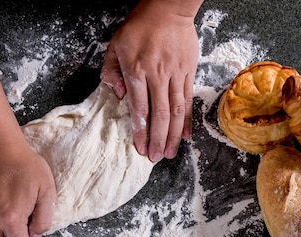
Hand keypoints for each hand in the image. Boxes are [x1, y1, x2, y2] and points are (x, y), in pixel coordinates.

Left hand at [101, 0, 200, 161]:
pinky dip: (187, 120)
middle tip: (155, 157)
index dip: (141, 130)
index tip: (140, 147)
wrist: (169, 7)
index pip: (139, 107)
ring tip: (170, 153)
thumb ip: (112, 70)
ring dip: (172, 135)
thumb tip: (117, 94)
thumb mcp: (116, 44)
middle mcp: (157, 75)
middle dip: (158, 139)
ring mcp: (175, 74)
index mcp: (137, 70)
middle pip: (160, 114)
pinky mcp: (188, 72)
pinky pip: (188, 100)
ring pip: (176, 110)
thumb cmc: (140, 26)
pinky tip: (185, 135)